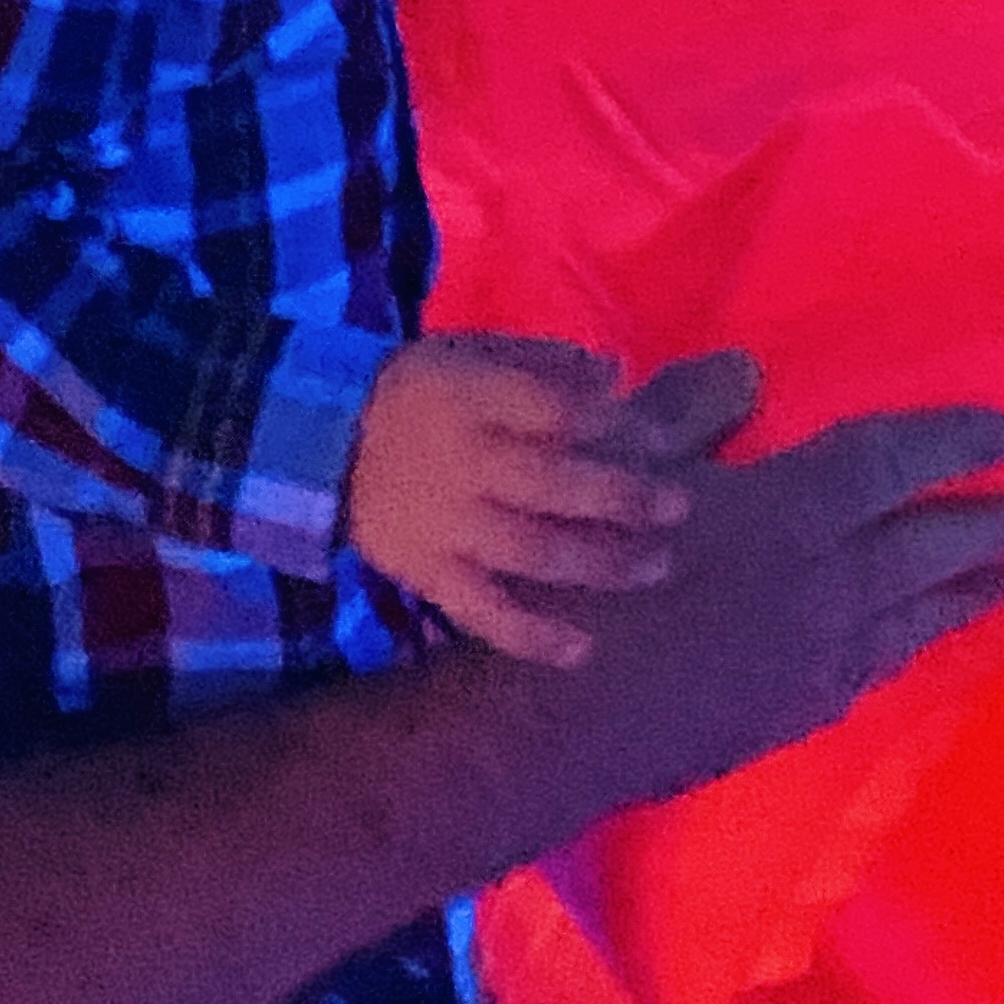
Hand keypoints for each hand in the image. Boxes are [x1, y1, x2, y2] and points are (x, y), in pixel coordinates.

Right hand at [344, 331, 692, 668]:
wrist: (324, 444)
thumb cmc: (417, 391)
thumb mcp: (471, 353)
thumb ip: (543, 362)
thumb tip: (620, 374)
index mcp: (470, 398)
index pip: (555, 411)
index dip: (615, 424)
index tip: (658, 437)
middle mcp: (462, 463)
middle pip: (554, 485)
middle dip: (624, 498)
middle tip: (679, 506)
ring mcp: (445, 526)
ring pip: (532, 551)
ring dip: (601, 562)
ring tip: (658, 566)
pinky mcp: (428, 575)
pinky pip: (483, 613)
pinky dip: (532, 636)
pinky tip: (582, 650)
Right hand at [472, 384, 1003, 844]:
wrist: (549, 721)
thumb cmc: (576, 572)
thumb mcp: (616, 462)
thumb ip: (686, 410)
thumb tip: (748, 373)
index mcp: (785, 513)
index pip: (888, 467)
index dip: (948, 444)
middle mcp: (821, 590)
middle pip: (922, 550)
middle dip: (982, 527)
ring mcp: (811, 663)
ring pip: (908, 620)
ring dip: (958, 595)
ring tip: (998, 580)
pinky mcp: (786, 716)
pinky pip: (871, 672)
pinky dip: (904, 647)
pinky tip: (903, 645)